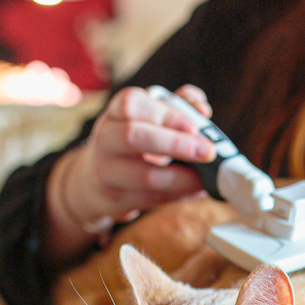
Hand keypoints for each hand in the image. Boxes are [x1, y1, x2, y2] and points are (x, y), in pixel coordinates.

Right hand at [46, 84, 216, 260]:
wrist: (96, 179)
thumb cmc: (135, 141)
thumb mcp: (150, 117)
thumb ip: (179, 105)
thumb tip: (201, 108)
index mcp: (116, 112)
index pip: (133, 104)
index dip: (166, 114)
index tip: (195, 126)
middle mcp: (106, 138)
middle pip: (132, 136)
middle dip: (175, 144)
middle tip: (208, 152)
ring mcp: (107, 170)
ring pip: (144, 175)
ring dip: (182, 178)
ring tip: (205, 178)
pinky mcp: (115, 198)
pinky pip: (150, 199)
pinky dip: (177, 195)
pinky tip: (195, 190)